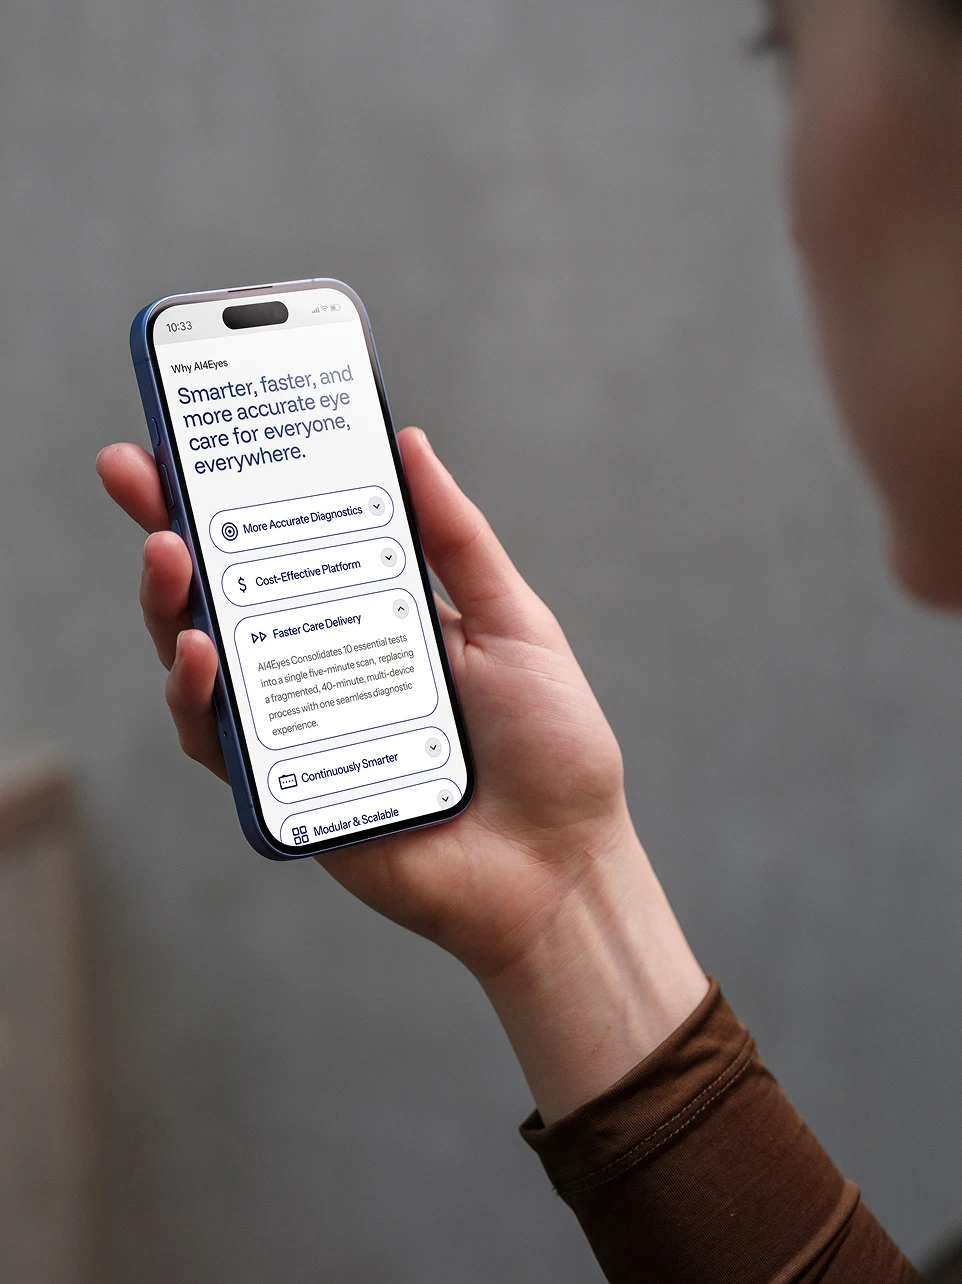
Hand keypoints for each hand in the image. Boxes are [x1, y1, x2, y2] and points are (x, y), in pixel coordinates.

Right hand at [98, 429, 705, 1119]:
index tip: (190, 437)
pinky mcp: (285, 792)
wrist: (561, 864)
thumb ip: (456, 541)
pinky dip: (202, 697)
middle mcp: (326, 667)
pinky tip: (205, 656)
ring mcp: (300, 729)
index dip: (236, 493)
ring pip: (203, 663)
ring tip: (172, 556)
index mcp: (376, 618)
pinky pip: (222, 742)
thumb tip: (409, 443)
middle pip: (229, 595)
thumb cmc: (550, 748)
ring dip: (172, 605)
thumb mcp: (515, 623)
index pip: (291, 545)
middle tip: (137, 476)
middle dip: (172, 529)